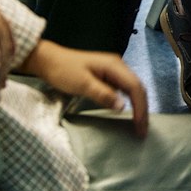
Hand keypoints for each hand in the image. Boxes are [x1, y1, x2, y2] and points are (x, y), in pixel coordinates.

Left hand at [24, 41, 148, 136]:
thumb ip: (103, 94)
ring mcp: (113, 70)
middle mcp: (118, 66)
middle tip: (142, 130)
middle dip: (142, 109)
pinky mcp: (107, 76)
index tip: (139, 126)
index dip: (140, 107)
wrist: (48, 60)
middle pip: (137, 87)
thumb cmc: (63, 70)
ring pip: (132, 89)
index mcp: (114, 66)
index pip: (135, 87)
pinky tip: (128, 112)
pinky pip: (124, 89)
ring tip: (138, 124)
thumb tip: (122, 107)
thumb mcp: (82, 84)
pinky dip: (129, 102)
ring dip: (138, 106)